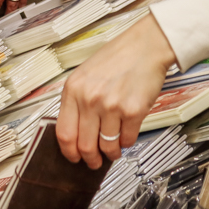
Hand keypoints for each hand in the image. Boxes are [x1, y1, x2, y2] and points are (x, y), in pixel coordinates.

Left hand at [56, 14, 176, 168]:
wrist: (144, 47)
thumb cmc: (116, 59)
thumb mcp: (85, 76)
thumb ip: (77, 101)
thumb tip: (75, 132)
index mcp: (73, 90)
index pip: (64, 133)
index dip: (68, 152)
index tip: (73, 157)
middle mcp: (90, 99)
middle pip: (84, 145)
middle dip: (90, 159)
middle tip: (94, 161)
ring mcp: (111, 106)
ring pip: (106, 146)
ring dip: (110, 153)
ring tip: (113, 150)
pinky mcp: (133, 111)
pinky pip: (127, 139)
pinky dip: (126, 143)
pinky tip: (125, 136)